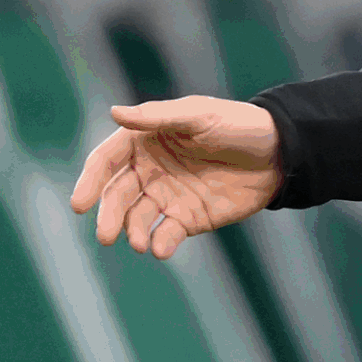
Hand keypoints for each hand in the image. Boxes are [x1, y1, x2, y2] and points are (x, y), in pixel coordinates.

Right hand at [69, 97, 282, 260]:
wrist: (281, 153)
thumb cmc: (238, 125)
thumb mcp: (200, 115)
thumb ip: (158, 117)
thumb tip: (115, 112)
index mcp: (144, 141)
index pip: (107, 161)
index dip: (90, 181)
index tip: (80, 203)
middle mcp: (149, 171)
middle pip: (118, 195)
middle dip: (109, 216)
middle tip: (106, 236)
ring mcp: (167, 196)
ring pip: (137, 218)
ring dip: (133, 232)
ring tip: (138, 243)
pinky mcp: (188, 218)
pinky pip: (166, 234)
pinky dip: (161, 243)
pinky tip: (161, 249)